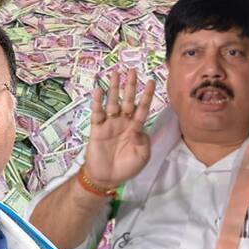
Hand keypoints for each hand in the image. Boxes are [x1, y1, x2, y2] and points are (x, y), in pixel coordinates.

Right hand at [84, 68, 155, 188]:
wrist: (107, 177)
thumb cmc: (127, 167)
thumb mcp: (142, 156)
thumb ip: (143, 141)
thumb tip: (138, 128)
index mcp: (135, 128)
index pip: (142, 108)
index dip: (147, 95)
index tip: (151, 81)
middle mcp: (123, 122)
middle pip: (128, 100)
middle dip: (130, 86)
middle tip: (132, 71)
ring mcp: (109, 124)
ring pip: (112, 102)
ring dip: (113, 88)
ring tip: (115, 74)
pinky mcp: (97, 128)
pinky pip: (97, 113)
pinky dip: (97, 102)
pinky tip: (98, 90)